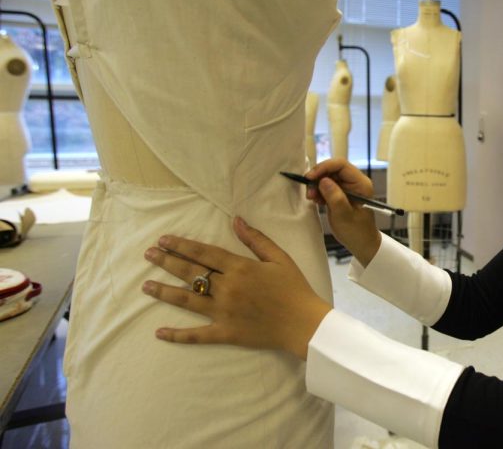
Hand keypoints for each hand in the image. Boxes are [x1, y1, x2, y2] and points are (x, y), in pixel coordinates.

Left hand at [141, 217, 330, 359]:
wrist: (304, 323)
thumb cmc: (294, 288)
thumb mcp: (279, 258)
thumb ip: (256, 239)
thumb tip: (235, 220)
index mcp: (240, 268)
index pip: (204, 253)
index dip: (181, 245)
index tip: (163, 240)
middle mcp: (227, 289)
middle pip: (190, 273)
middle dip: (167, 262)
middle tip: (148, 255)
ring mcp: (224, 312)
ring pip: (187, 300)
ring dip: (165, 292)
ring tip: (145, 285)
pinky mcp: (226, 333)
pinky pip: (197, 335)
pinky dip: (177, 335)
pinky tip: (159, 332)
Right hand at [305, 158, 381, 265]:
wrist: (361, 243)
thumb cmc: (356, 231)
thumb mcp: (344, 216)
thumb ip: (335, 197)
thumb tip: (323, 180)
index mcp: (361, 183)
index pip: (341, 165)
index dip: (324, 168)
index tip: (310, 178)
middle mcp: (355, 182)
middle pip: (333, 169)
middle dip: (318, 177)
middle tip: (309, 191)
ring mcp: (348, 187)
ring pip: (328, 177)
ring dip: (317, 185)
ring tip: (312, 197)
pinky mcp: (341, 193)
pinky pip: (327, 186)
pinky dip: (319, 191)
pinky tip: (316, 200)